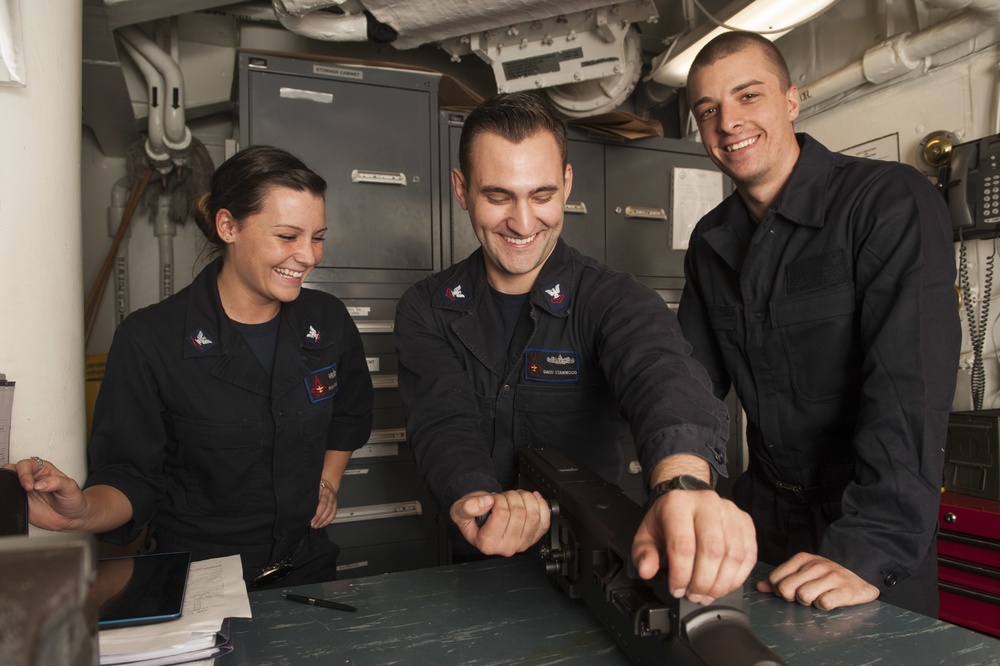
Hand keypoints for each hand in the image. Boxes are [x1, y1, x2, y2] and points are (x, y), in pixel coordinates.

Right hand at [4, 457, 88, 530]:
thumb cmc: (72, 499)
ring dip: (9, 487)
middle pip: (13, 471)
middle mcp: (32, 479)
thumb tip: (40, 484)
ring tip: (21, 496)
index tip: (30, 485)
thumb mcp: (70, 487)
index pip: (27, 465)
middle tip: (25, 489)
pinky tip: (18, 503)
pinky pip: (10, 500)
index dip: (25, 473)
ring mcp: (24, 491)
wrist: (72, 517)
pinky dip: (9, 500)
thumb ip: (56, 482)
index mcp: (43, 469)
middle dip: (14, 477)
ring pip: (8, 483)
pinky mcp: (21, 503)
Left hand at [310, 479, 338, 528]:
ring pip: (331, 513)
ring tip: (317, 526)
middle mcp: (331, 497)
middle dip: (320, 519)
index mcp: (325, 492)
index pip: (322, 505)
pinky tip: (322, 524)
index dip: (318, 514)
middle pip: (327, 510)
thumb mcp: (314, 489)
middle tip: (313, 525)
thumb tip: (306, 508)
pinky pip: (333, 514)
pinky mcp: (335, 505)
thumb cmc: (319, 487)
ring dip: (324, 521)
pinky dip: (328, 520)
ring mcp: (334, 501)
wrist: (328, 483)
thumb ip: (312, 497)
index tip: (312, 520)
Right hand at [450, 490, 550, 556]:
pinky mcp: (534, 538)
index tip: (493, 499)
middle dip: (512, 497)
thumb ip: (467, 507)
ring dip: (525, 499)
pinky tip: (530, 500)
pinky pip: (545, 520)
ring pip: (533, 515)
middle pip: (519, 513)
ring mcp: (522, 544)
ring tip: (515, 498)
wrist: (482, 518)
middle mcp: (506, 547)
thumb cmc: (473, 516)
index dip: (498, 500)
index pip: (502, 514)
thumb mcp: (459, 509)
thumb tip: (486, 502)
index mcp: (487, 543)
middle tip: (504, 497)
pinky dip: (540, 504)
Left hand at [632, 488, 755, 604]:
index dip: (681, 574)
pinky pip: (749, 555)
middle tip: (694, 595)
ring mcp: (729, 511)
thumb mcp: (646, 535)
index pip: (683, 545)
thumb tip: (646, 570)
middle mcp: (707, 503)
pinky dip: (738, 576)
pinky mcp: (745, 521)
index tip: (677, 589)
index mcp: (678, 504)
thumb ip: (643, 554)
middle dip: (703, 582)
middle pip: (712, 551)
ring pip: (734, 555)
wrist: (686, 500)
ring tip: (708, 593)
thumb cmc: (667, 520)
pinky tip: (724, 584)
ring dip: (721, 583)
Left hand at [757, 552, 878, 610]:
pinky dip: (824, 607)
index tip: (790, 591)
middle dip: (792, 598)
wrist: (861, 578)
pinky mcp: (845, 590)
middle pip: (786, 589)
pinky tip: (829, 601)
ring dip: (809, 603)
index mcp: (803, 559)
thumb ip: (781, 578)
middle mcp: (816, 565)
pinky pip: (823, 604)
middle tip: (804, 596)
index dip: (779, 589)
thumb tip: (760, 586)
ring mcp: (831, 576)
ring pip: (803, 597)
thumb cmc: (827, 577)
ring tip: (817, 598)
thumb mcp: (803, 572)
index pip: (775, 578)